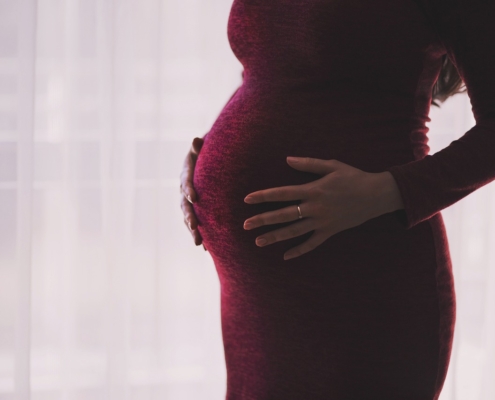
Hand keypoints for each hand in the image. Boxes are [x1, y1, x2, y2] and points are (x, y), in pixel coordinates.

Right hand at [180, 137, 206, 249]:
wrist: (206, 162)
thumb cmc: (205, 153)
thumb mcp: (202, 148)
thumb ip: (199, 146)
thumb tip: (196, 139)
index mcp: (186, 175)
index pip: (185, 182)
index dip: (188, 190)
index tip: (194, 197)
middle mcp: (184, 191)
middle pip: (185, 206)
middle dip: (190, 217)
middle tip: (195, 226)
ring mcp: (188, 202)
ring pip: (188, 218)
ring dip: (193, 231)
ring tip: (199, 243)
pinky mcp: (196, 210)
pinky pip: (197, 224)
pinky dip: (201, 235)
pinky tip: (207, 249)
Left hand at [243, 157, 403, 259]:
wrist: (377, 195)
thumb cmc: (353, 177)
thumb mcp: (331, 165)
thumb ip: (308, 164)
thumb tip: (287, 159)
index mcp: (313, 190)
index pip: (282, 193)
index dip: (263, 196)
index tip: (247, 200)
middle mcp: (314, 207)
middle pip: (283, 215)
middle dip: (263, 220)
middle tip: (245, 225)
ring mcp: (322, 222)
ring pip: (294, 232)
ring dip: (275, 237)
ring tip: (258, 241)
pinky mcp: (330, 231)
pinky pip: (312, 244)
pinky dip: (300, 250)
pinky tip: (286, 256)